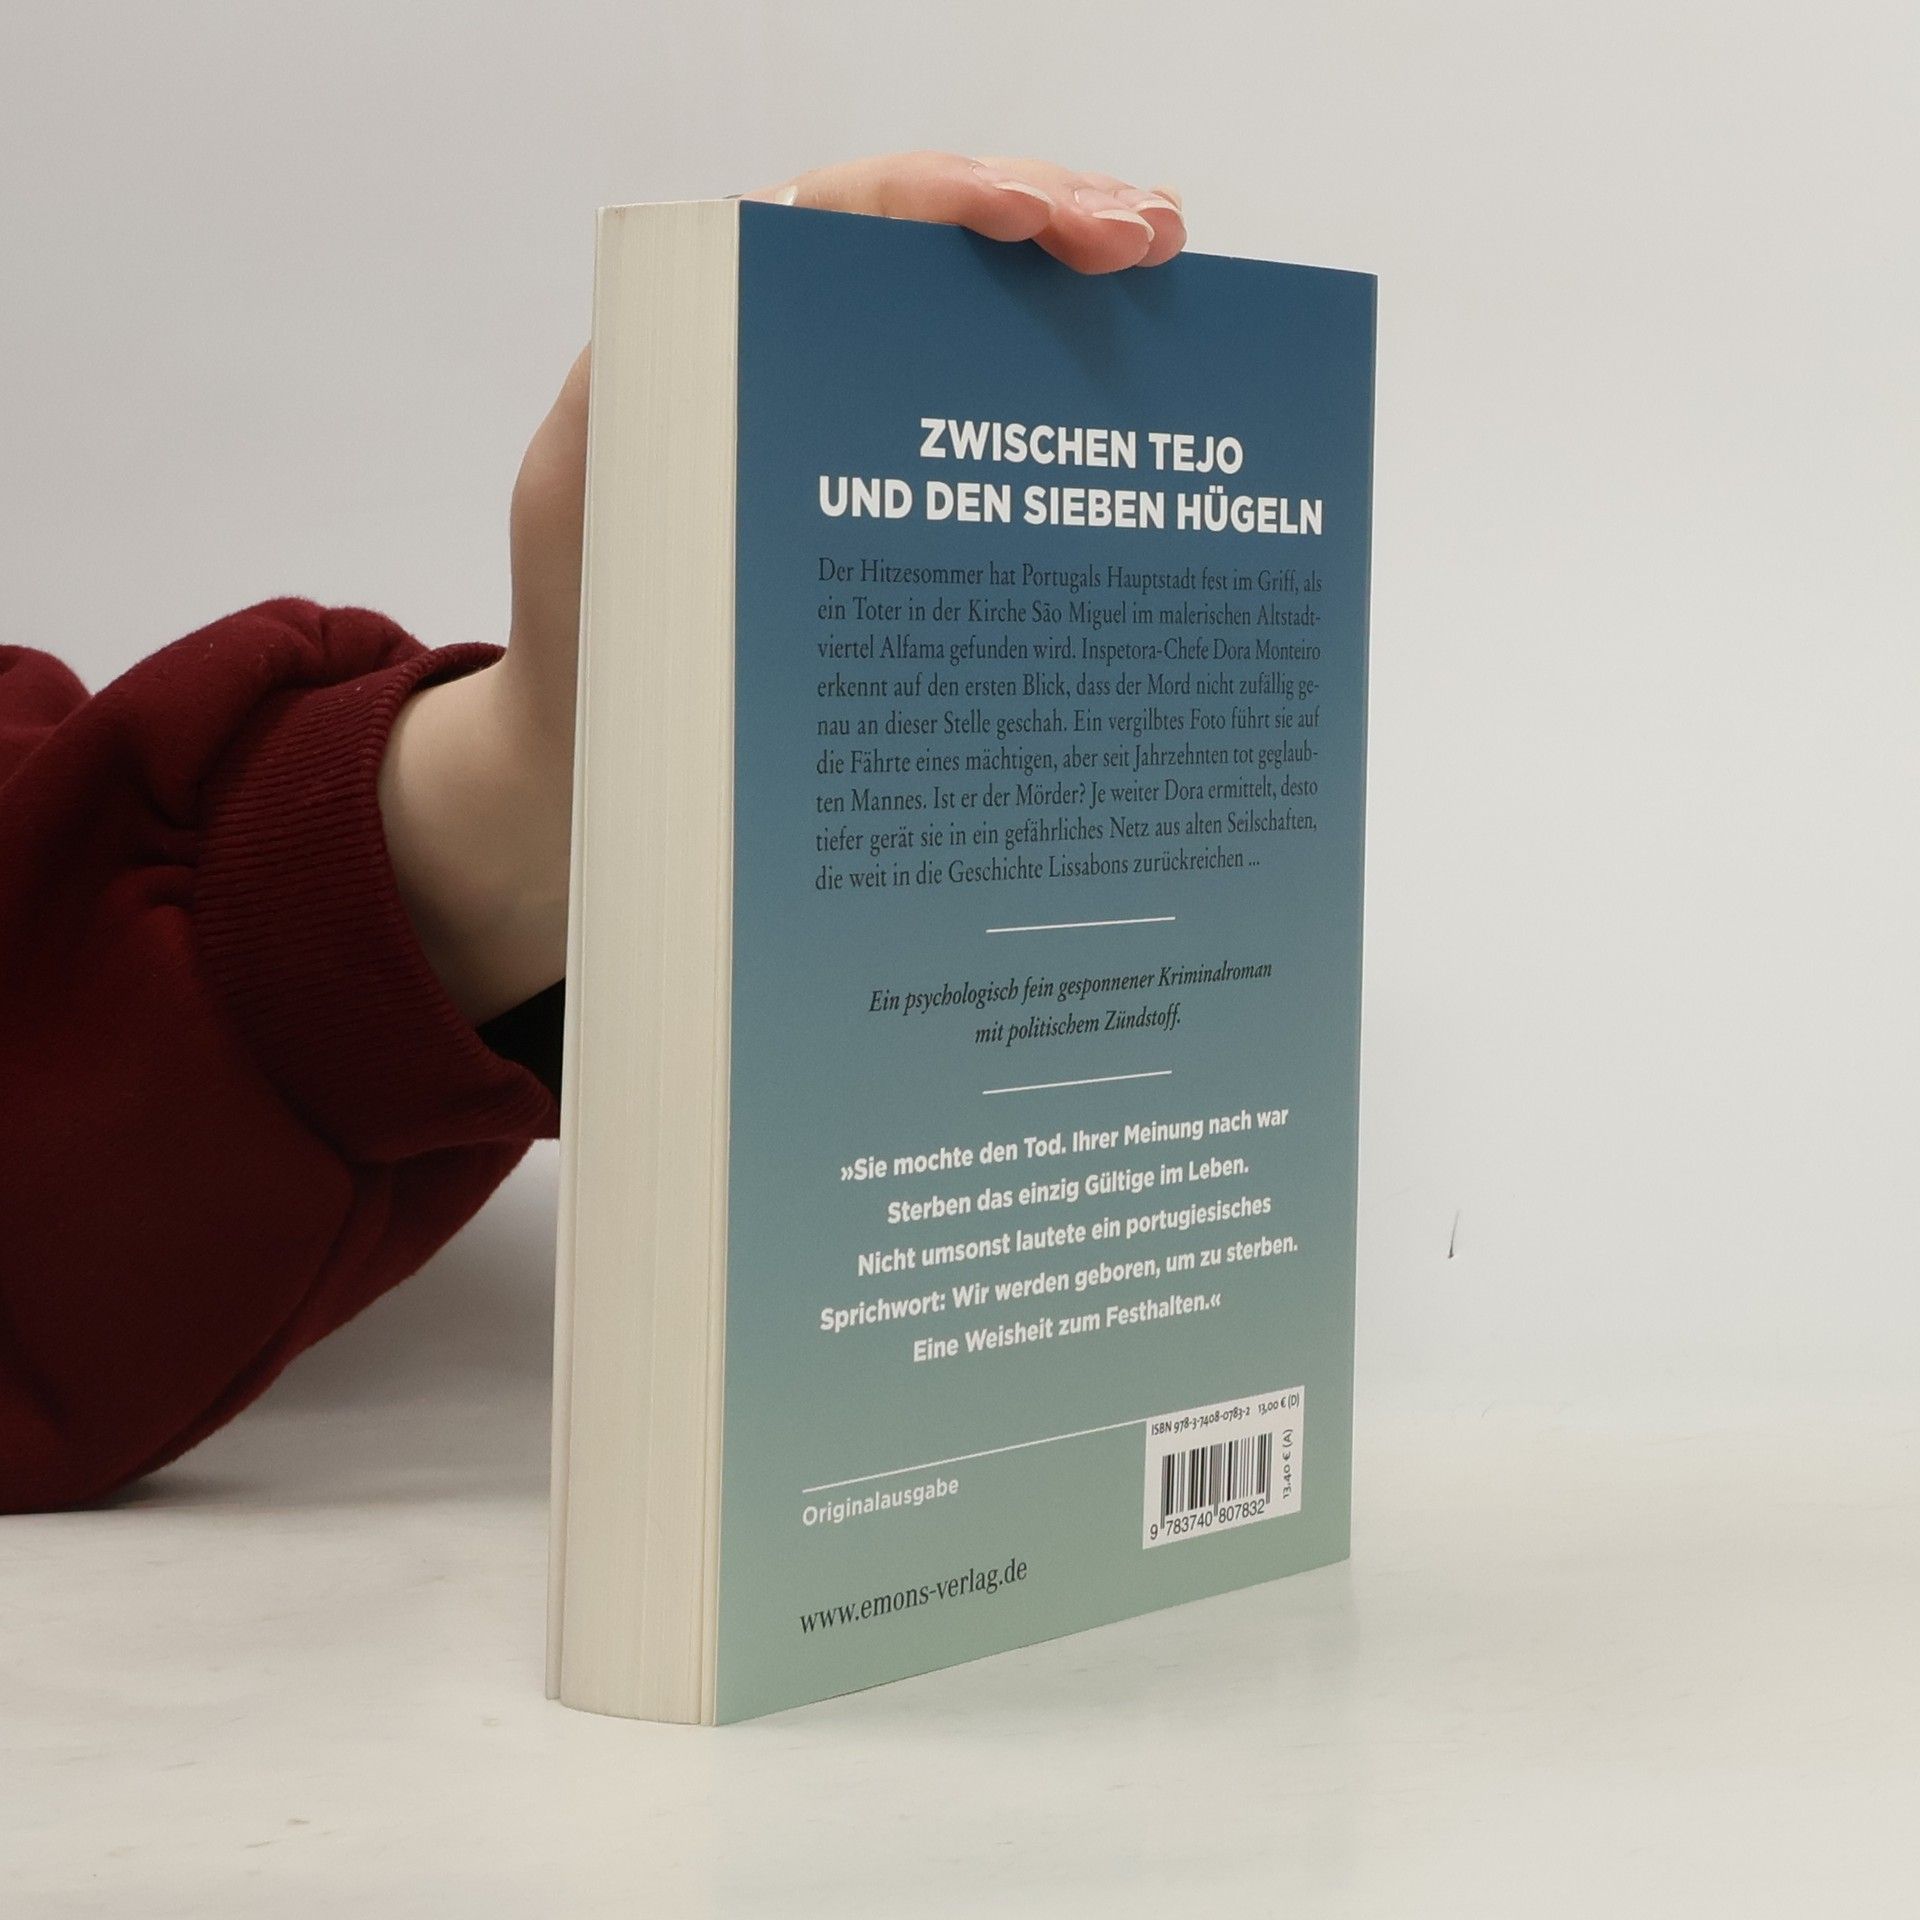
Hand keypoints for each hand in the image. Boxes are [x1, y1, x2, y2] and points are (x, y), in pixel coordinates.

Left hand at [381, 153, 1187, 1024]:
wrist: (606, 786)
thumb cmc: (589, 659)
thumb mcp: (590, 520)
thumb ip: (643, 411)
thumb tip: (757, 303)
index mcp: (717, 343)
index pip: (838, 220)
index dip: (942, 197)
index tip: (1033, 219)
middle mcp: (796, 369)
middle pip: (935, 250)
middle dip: (1049, 215)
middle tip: (1148, 240)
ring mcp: (861, 443)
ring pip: (980, 327)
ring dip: (1077, 288)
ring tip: (1166, 263)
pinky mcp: (907, 519)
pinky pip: (995, 436)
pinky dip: (1071, 400)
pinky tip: (1145, 385)